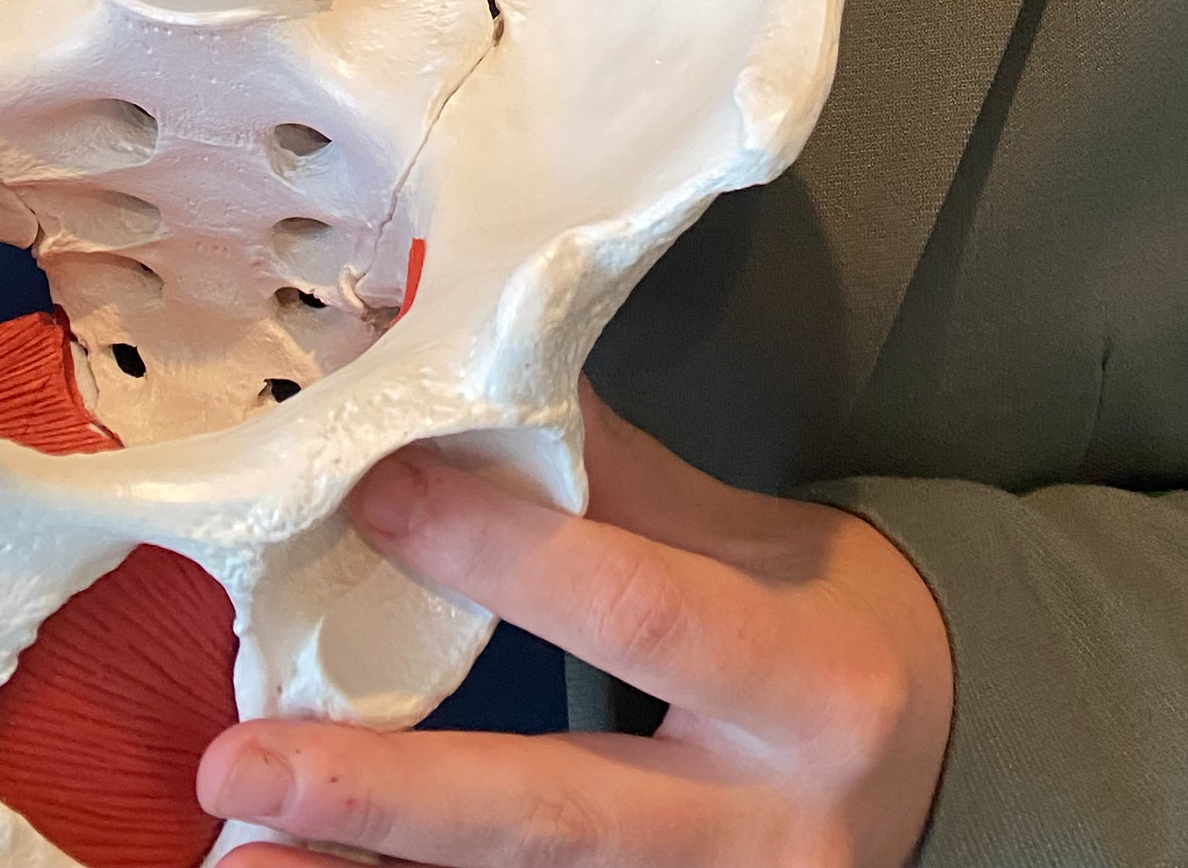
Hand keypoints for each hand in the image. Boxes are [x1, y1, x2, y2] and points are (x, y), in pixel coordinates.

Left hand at [198, 380, 953, 865]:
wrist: (948, 769)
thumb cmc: (832, 631)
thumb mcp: (764, 543)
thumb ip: (620, 481)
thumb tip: (469, 368)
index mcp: (804, 685)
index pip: (638, 609)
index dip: (501, 551)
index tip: (371, 490)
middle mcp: (760, 828)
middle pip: (557, 814)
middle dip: (390, 794)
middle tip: (242, 764)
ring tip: (240, 859)